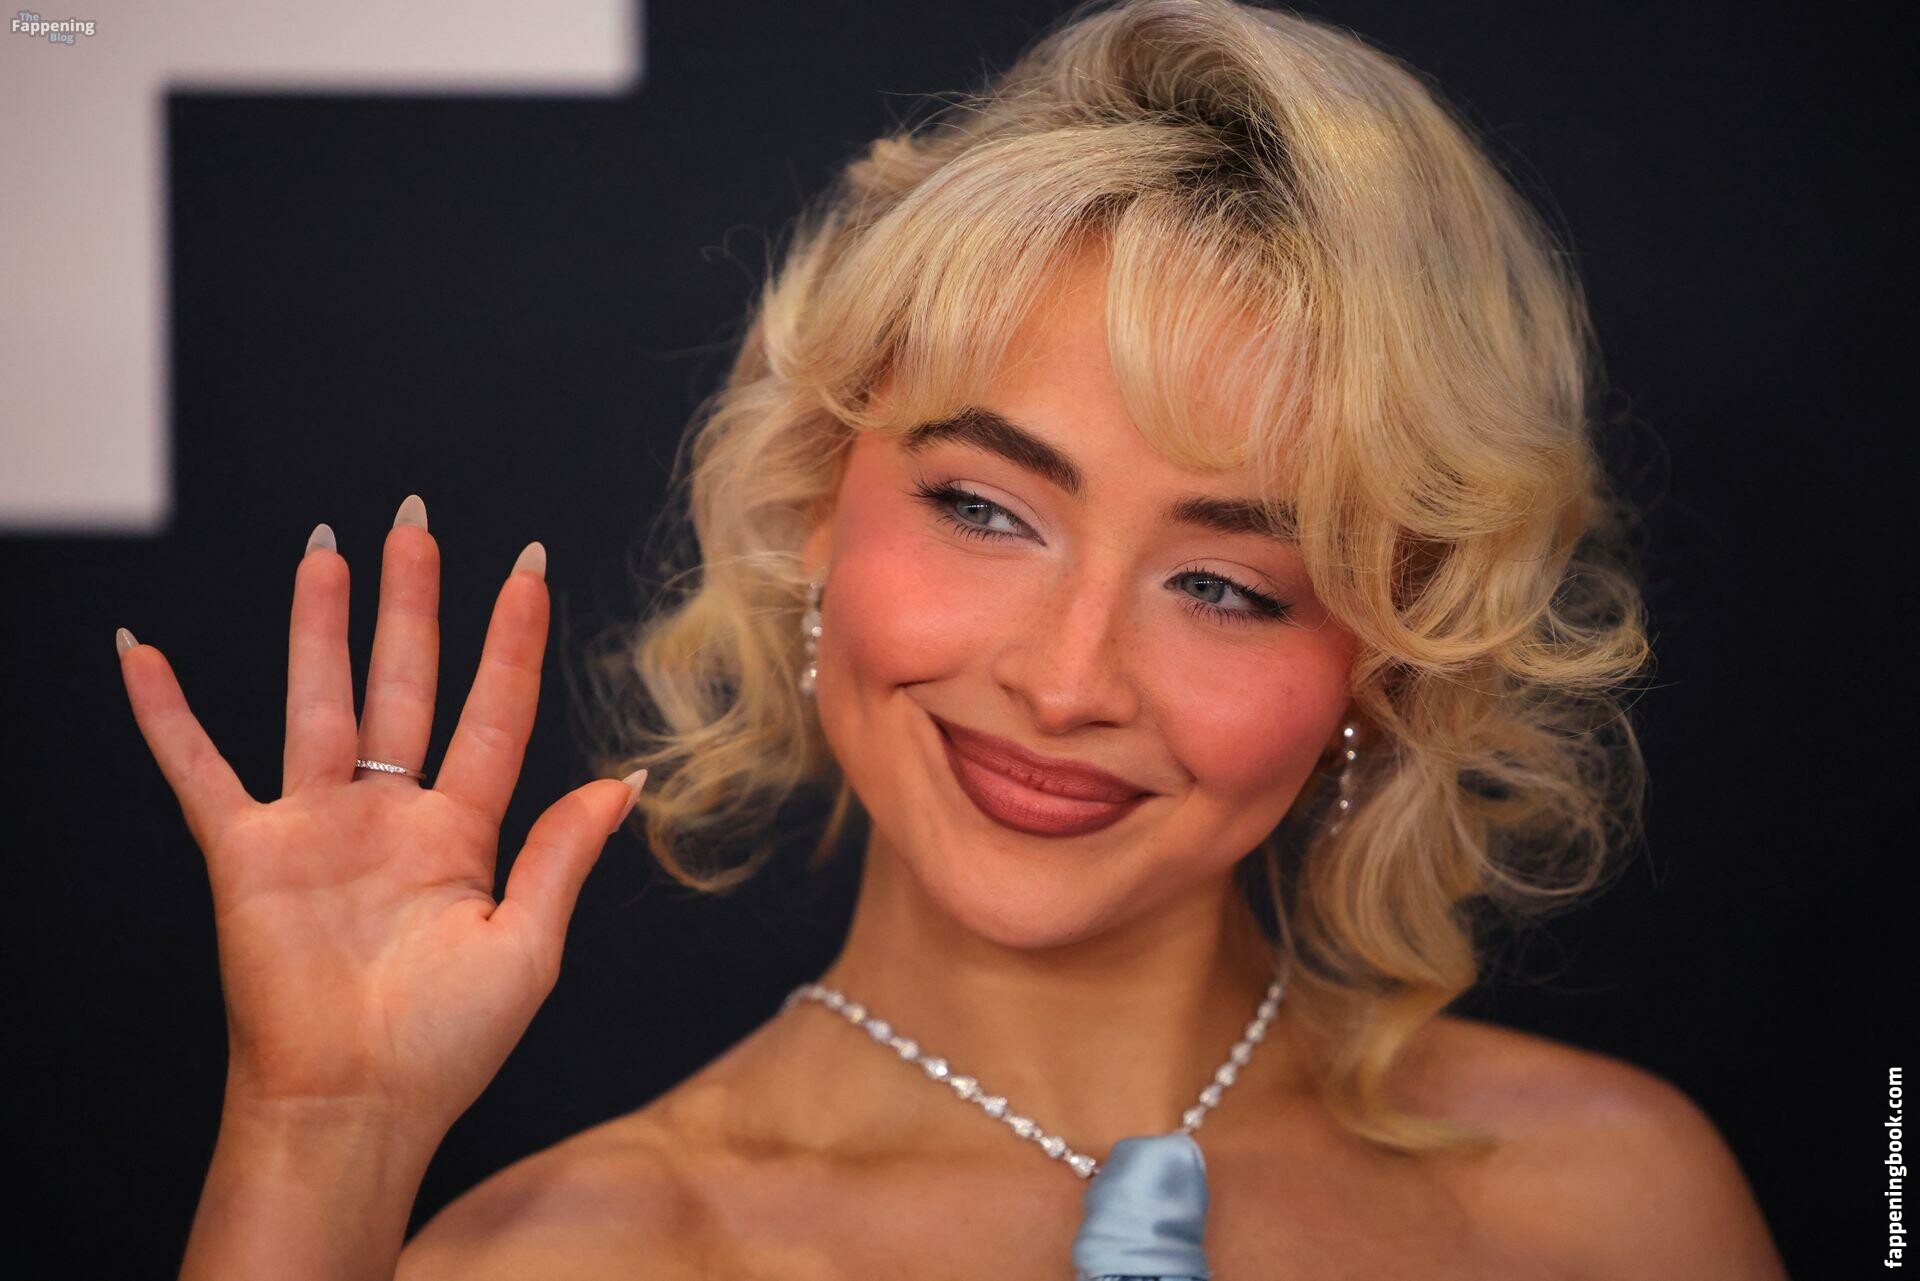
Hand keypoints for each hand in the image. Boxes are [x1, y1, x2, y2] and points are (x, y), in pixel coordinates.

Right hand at [118, 496, 644, 1141]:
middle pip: (404, 681)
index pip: (494, 711)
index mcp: (462, 831)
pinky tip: (143, 652)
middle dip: (410, 601)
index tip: (528, 567)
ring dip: (318, 624)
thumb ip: (564, 853)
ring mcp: (316, 826)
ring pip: (317, 699)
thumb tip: (626, 780)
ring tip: (325, 550)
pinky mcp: (246, 851)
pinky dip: (167, 714)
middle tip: (413, 521)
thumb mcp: (529, 945)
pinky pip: (198, 768)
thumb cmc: (446, 1044)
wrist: (356, 1106)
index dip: (512, 639)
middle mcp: (389, 814)